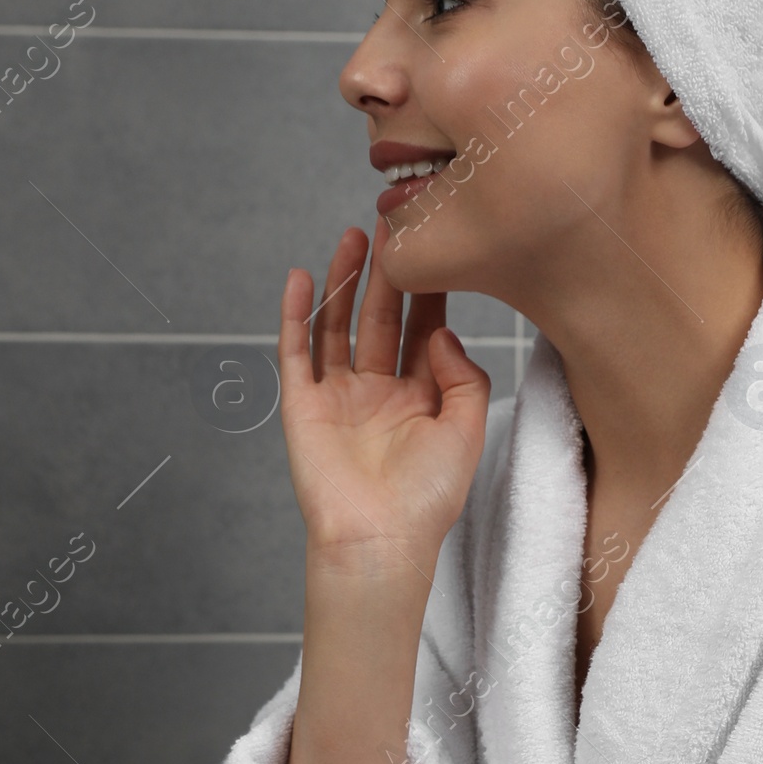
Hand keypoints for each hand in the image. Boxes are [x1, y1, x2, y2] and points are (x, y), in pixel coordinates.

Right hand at [280, 220, 490, 566]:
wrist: (379, 540)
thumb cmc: (427, 499)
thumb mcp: (466, 430)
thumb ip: (464, 376)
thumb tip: (442, 332)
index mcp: (420, 398)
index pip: (423, 329)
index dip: (428, 288)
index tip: (435, 245)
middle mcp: (378, 392)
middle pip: (380, 318)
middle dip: (386, 272)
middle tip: (390, 224)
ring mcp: (338, 397)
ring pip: (338, 326)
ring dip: (344, 282)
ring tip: (353, 238)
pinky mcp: (303, 406)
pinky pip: (296, 351)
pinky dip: (297, 314)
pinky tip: (303, 278)